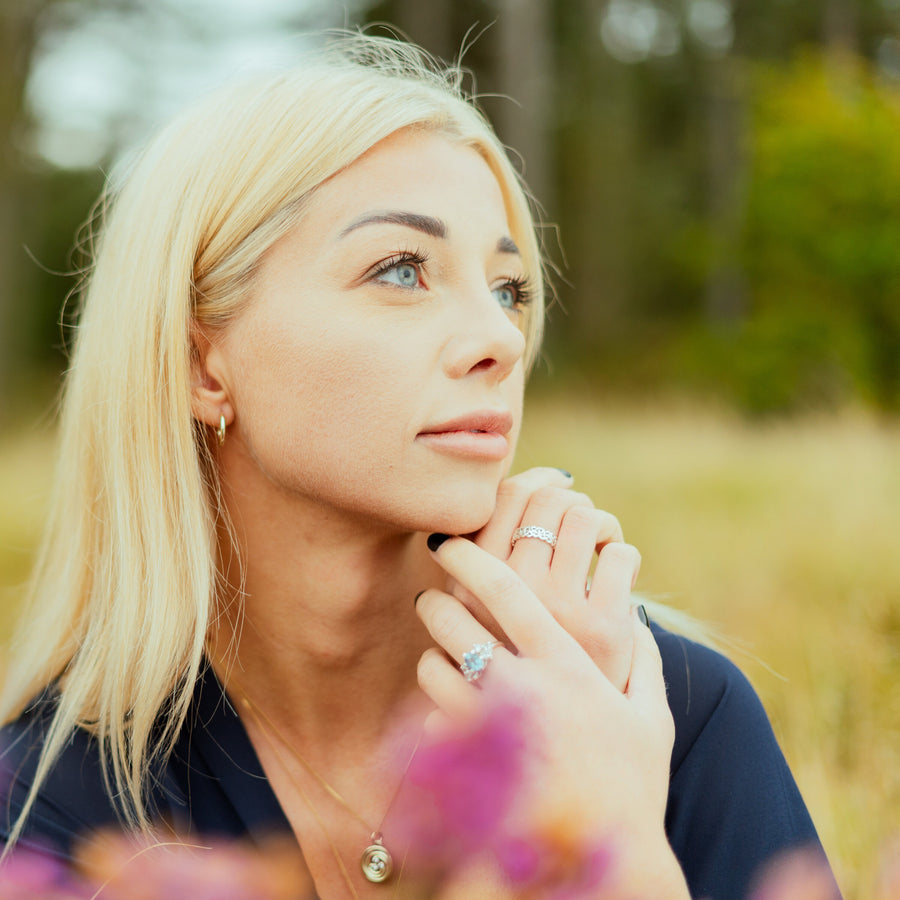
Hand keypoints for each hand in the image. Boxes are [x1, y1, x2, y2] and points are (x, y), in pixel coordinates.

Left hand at [416, 536, 687, 897]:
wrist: (607, 865)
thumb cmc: (633, 788)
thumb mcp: (652, 719)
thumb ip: (646, 663)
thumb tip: (641, 623)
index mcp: (566, 662)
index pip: (505, 588)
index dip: (471, 557)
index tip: (449, 542)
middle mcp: (522, 685)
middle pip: (454, 619)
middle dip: (436, 602)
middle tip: (433, 601)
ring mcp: (488, 726)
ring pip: (432, 667)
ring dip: (433, 659)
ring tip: (443, 662)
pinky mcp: (464, 769)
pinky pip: (428, 722)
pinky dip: (433, 713)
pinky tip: (449, 719)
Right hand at [457, 467, 638, 690]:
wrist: (558, 744)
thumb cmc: (517, 667)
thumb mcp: (475, 621)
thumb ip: (484, 565)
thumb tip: (526, 488)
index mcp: (472, 586)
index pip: (506, 497)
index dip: (536, 480)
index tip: (552, 488)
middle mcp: (510, 593)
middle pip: (548, 498)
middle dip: (570, 498)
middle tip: (579, 521)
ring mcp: (556, 609)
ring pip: (584, 516)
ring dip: (598, 521)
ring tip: (599, 545)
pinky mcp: (603, 626)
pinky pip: (620, 553)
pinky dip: (623, 552)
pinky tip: (615, 574)